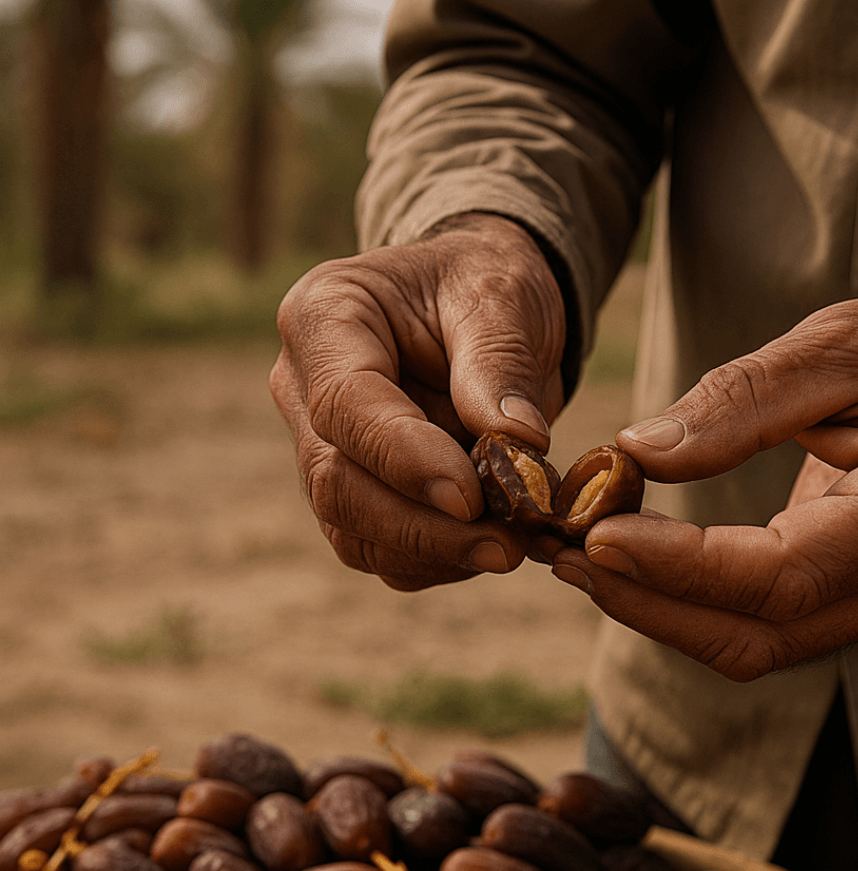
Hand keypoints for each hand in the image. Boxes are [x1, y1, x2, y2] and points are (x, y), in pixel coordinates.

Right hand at [271, 214, 565, 589]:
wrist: (481, 308)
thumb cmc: (485, 286)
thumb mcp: (503, 297)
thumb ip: (501, 364)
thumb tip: (518, 444)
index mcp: (324, 317)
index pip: (344, 403)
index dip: (403, 458)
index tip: (470, 497)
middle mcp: (304, 388)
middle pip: (337, 482)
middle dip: (422, 527)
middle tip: (505, 546)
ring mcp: (320, 446)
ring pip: (352, 529)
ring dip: (431, 554)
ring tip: (508, 550)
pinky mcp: (353, 491)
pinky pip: (379, 547)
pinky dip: (435, 561)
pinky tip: (488, 548)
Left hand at [549, 283, 857, 679]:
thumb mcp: (832, 345)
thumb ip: (738, 402)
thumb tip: (635, 456)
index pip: (786, 571)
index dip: (683, 567)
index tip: (595, 537)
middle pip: (762, 631)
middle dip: (652, 602)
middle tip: (565, 557)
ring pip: (757, 645)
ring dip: (660, 612)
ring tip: (580, 562)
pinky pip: (764, 628)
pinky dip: (691, 605)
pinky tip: (634, 565)